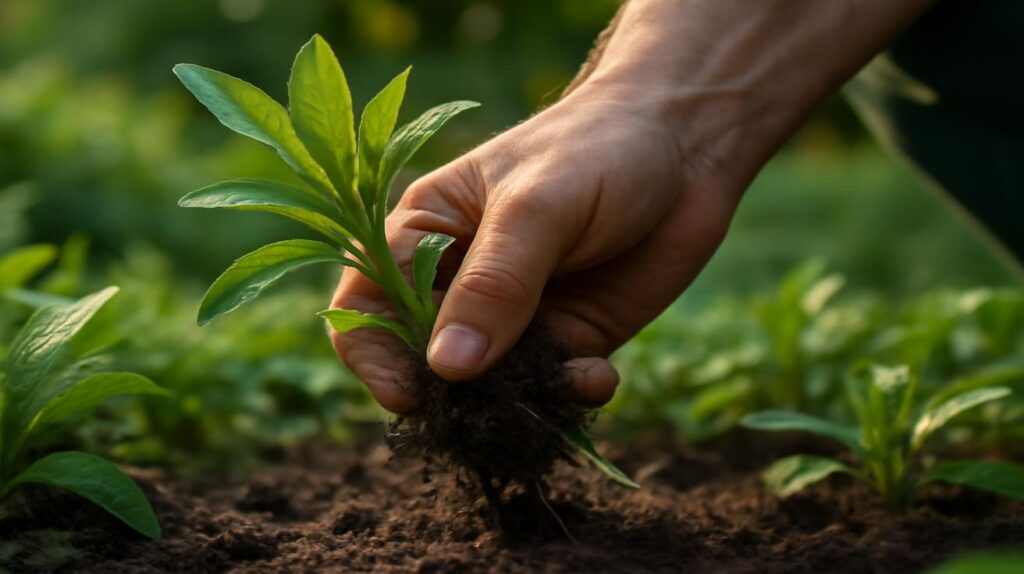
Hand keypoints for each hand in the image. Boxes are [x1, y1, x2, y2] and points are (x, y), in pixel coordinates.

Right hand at [330, 79, 737, 412]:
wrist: (688, 146)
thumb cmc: (597, 148)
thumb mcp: (538, 207)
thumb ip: (494, 284)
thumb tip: (447, 368)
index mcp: (424, 234)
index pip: (367, 307)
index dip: (375, 356)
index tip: (410, 394)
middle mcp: (459, 283)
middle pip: (422, 361)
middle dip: (454, 394)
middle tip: (499, 403)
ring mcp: (512, 316)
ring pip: (487, 387)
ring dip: (516, 404)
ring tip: (566, 382)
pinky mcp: (565, 339)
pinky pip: (547, 389)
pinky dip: (566, 397)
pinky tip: (597, 377)